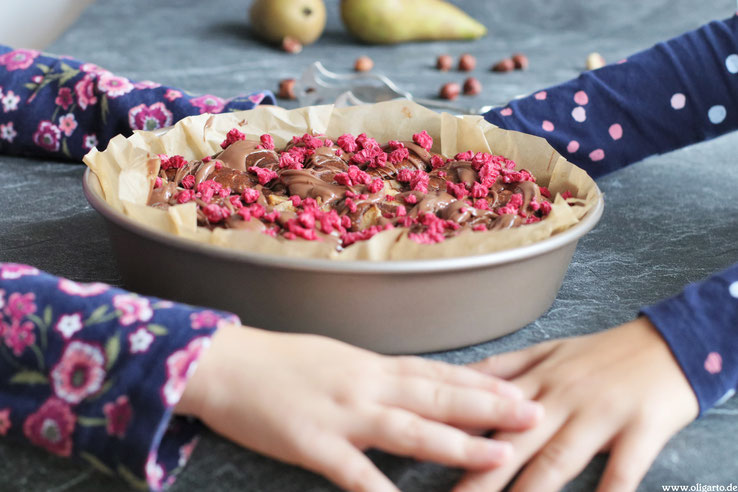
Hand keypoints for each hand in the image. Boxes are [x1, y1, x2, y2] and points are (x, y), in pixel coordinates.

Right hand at [176, 324, 543, 491]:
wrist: (227, 363)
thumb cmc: (282, 361)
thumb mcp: (337, 358)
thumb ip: (375, 374)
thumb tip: (410, 384)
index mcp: (372, 364)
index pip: (439, 372)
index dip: (483, 382)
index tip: (522, 389)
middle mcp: (367, 384)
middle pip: (438, 395)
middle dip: (489, 407)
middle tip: (534, 414)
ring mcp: (344, 413)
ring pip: (411, 429)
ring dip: (457, 443)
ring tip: (499, 454)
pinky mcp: (315, 443)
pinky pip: (356, 473)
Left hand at [454, 318, 698, 491]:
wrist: (670, 342)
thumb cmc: (602, 354)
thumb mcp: (547, 351)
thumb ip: (502, 370)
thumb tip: (455, 379)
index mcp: (536, 379)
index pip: (488, 411)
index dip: (456, 436)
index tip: (427, 454)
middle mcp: (561, 396)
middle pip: (514, 442)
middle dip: (480, 476)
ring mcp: (600, 414)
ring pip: (558, 459)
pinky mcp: (640, 430)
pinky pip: (622, 471)